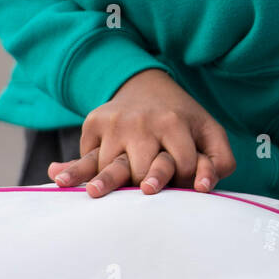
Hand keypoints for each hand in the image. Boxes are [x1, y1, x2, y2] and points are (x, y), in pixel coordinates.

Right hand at [48, 68, 236, 197]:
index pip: (182, 165)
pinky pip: (85, 155)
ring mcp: (114, 124)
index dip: (187, 180)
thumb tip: (203, 189)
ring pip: (110, 164)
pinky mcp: (93, 125)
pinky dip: (72, 169)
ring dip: (105, 181)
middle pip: (142, 167)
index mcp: (174, 123)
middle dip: (147, 181)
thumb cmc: (183, 120)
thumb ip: (220, 161)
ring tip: (96, 193)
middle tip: (148, 191)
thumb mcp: (209, 132)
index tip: (187, 186)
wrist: (145, 85)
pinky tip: (59, 177)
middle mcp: (142, 123)